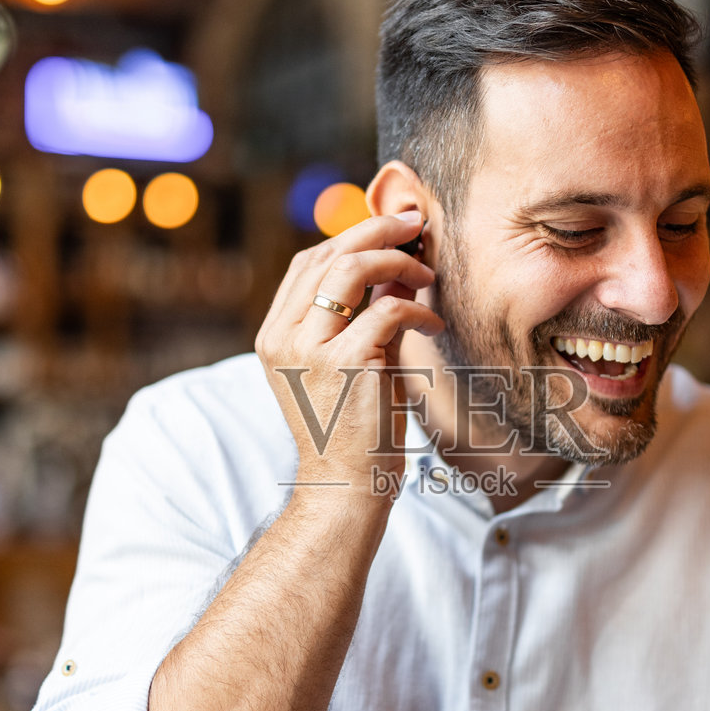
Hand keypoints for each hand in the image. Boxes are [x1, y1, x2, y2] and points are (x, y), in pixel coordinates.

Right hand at [255, 211, 441, 501]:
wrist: (346, 487)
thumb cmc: (352, 430)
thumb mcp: (350, 363)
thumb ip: (365, 317)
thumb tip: (396, 269)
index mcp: (276, 335)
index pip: (307, 262)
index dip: (351, 236)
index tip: (392, 229)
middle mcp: (283, 337)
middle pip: (327, 254)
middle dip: (377, 230)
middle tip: (416, 224)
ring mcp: (309, 349)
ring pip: (350, 269)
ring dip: (396, 260)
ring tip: (426, 272)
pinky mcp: (345, 363)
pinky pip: (387, 311)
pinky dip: (417, 308)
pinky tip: (433, 320)